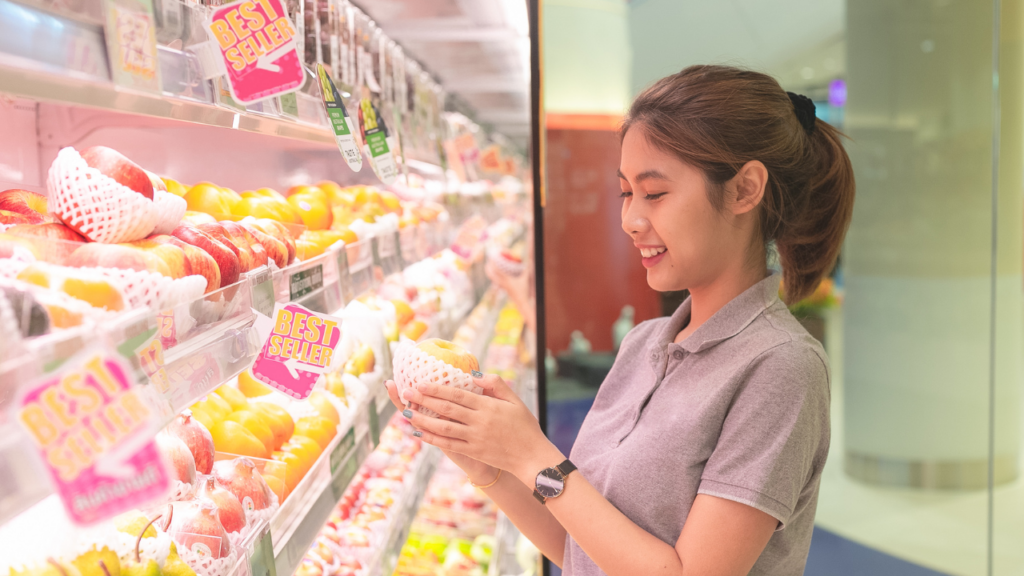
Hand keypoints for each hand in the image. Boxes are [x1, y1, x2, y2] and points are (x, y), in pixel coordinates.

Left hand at [399, 374, 563, 483]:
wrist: (531, 456)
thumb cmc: (524, 426)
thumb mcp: (514, 400)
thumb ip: (496, 384)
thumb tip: (474, 375)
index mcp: (488, 407)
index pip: (457, 395)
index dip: (437, 389)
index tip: (421, 383)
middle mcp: (479, 422)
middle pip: (446, 409)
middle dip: (424, 400)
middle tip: (406, 392)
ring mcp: (474, 438)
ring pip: (443, 428)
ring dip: (422, 419)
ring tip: (405, 412)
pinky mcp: (473, 452)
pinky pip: (448, 444)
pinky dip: (432, 438)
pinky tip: (419, 433)